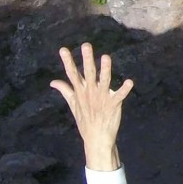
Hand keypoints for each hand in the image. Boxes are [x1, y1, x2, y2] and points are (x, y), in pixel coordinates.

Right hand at [50, 43, 133, 171]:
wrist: (96, 138)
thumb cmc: (85, 119)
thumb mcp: (73, 104)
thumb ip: (65, 90)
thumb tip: (53, 81)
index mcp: (81, 91)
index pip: (72, 73)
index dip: (68, 61)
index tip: (63, 49)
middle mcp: (90, 92)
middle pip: (88, 73)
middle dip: (87, 59)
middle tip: (86, 45)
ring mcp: (102, 98)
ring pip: (104, 81)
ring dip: (105, 70)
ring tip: (106, 57)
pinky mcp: (113, 104)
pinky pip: (120, 95)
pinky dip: (124, 89)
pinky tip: (129, 82)